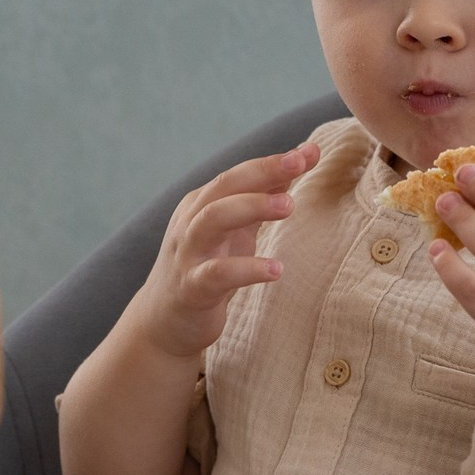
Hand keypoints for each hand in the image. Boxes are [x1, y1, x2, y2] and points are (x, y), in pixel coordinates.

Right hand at [127, 144, 320, 361]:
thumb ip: (263, 196)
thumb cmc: (207, 267)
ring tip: (290, 206)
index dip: (273, 162)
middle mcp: (191, 221)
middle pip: (224, 186)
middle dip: (262, 171)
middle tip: (299, 164)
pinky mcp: (192, 288)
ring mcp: (188, 254)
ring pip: (214, 218)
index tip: (311, 152)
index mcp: (202, 204)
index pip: (238, 174)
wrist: (164, 322)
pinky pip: (217, 274)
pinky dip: (247, 268)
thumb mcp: (234, 229)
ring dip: (252, 206)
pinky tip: (276, 269)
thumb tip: (303, 158)